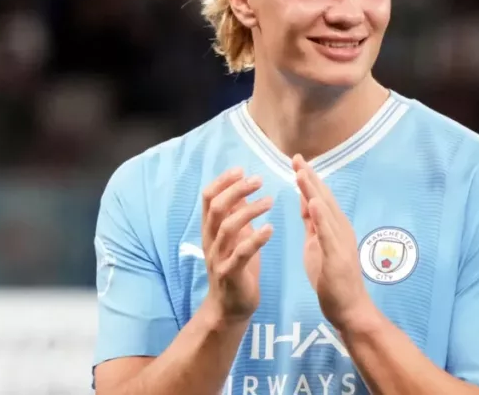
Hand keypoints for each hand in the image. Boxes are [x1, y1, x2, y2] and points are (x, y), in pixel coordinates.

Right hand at [200, 168, 273, 324]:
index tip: (241, 169)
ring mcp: (218, 258)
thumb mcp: (235, 239)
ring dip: (249, 211)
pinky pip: (241, 254)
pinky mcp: (230, 274)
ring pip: (228, 228)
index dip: (222, 182)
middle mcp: (210, 241)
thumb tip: (240, 190)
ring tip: (269, 200)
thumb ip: (234, 217)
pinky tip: (270, 229)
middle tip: (258, 180)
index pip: (208, 199)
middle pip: (217, 208)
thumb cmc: (236, 269)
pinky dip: (255, 239)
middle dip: (236, 190)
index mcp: (211, 230)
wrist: (229, 309)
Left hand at [293, 155, 377, 332]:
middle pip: (323, 197)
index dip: (308, 178)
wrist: (349, 308)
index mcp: (334, 227)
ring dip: (313, 190)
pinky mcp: (337, 256)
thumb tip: (306, 201)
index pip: (319, 197)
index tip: (296, 160)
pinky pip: (328, 233)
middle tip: (296, 157)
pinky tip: (312, 202)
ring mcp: (340, 242)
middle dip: (309, 177)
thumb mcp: (318, 245)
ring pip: (325, 211)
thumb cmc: (333, 280)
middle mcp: (340, 229)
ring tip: (301, 172)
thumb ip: (313, 224)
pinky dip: (320, 216)